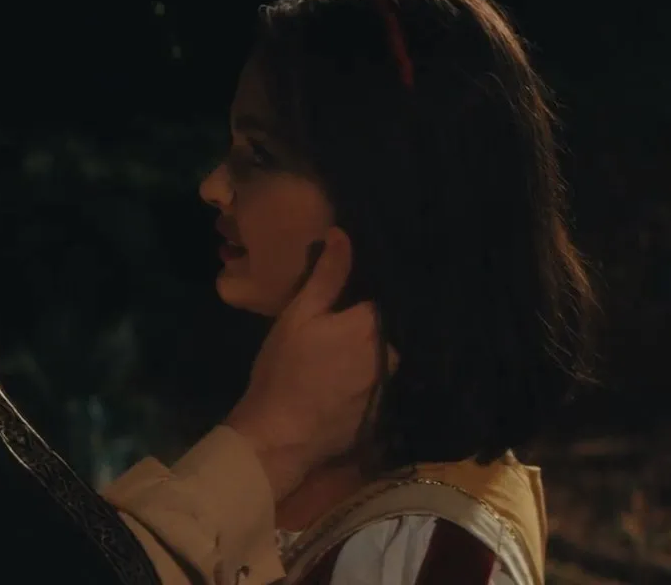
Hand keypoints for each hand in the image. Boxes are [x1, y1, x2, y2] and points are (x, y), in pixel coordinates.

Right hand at [222, 227, 387, 500]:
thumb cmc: (284, 370)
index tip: (336, 306)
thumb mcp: (298, 316)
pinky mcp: (381, 412)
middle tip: (329, 335)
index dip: (354, 301)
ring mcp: (388, 386)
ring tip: (333, 362)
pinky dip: (361, 384)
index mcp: (371, 324)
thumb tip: (343, 234)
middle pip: (379, 330)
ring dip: (363, 356)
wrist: (280, 436)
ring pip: (378, 358)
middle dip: (360, 329)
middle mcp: (390, 354)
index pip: (375, 300)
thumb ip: (326, 275)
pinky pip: (375, 386)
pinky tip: (337, 389)